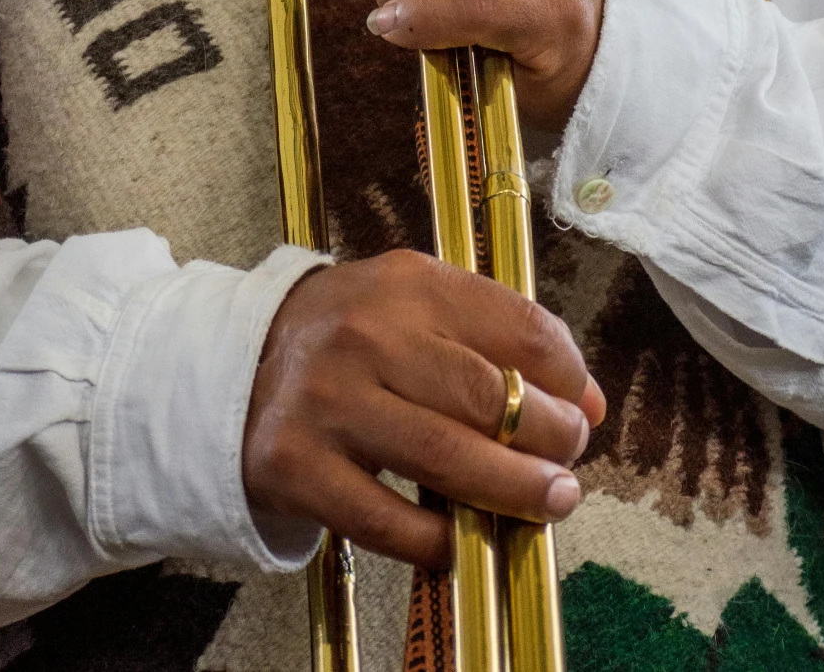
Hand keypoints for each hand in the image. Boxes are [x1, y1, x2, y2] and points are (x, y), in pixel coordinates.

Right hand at [243, 250, 604, 563]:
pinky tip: (463, 541)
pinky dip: (438, 540)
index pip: (515, 323)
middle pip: (487, 396)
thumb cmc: (347, 341)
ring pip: (447, 458)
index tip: (583, 405)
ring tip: (548, 501)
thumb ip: (496, 340)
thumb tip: (589, 401)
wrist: (233, 368)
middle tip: (569, 460)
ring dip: (513, 491)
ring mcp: (329, 402)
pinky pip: (387, 519)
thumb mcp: (415, 309)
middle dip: (549, 437)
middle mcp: (366, 333)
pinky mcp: (298, 467)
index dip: (567, 373)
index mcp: (407, 283)